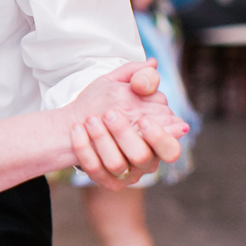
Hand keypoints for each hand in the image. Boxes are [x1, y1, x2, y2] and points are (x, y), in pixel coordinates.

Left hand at [67, 59, 188, 189]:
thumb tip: (152, 65)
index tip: (144, 119)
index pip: (170, 147)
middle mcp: (146, 161)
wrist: (75, 125)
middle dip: (127, 135)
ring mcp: (126, 173)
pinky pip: (95, 170)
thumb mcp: (121, 85)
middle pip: (143, 156)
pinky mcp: (105, 180)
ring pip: (118, 164)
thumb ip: (139, 76)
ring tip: (90, 119)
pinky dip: (84, 149)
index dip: (160, 136)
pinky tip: (78, 130)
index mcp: (158, 140)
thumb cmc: (105, 104)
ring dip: (103, 140)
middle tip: (111, 114)